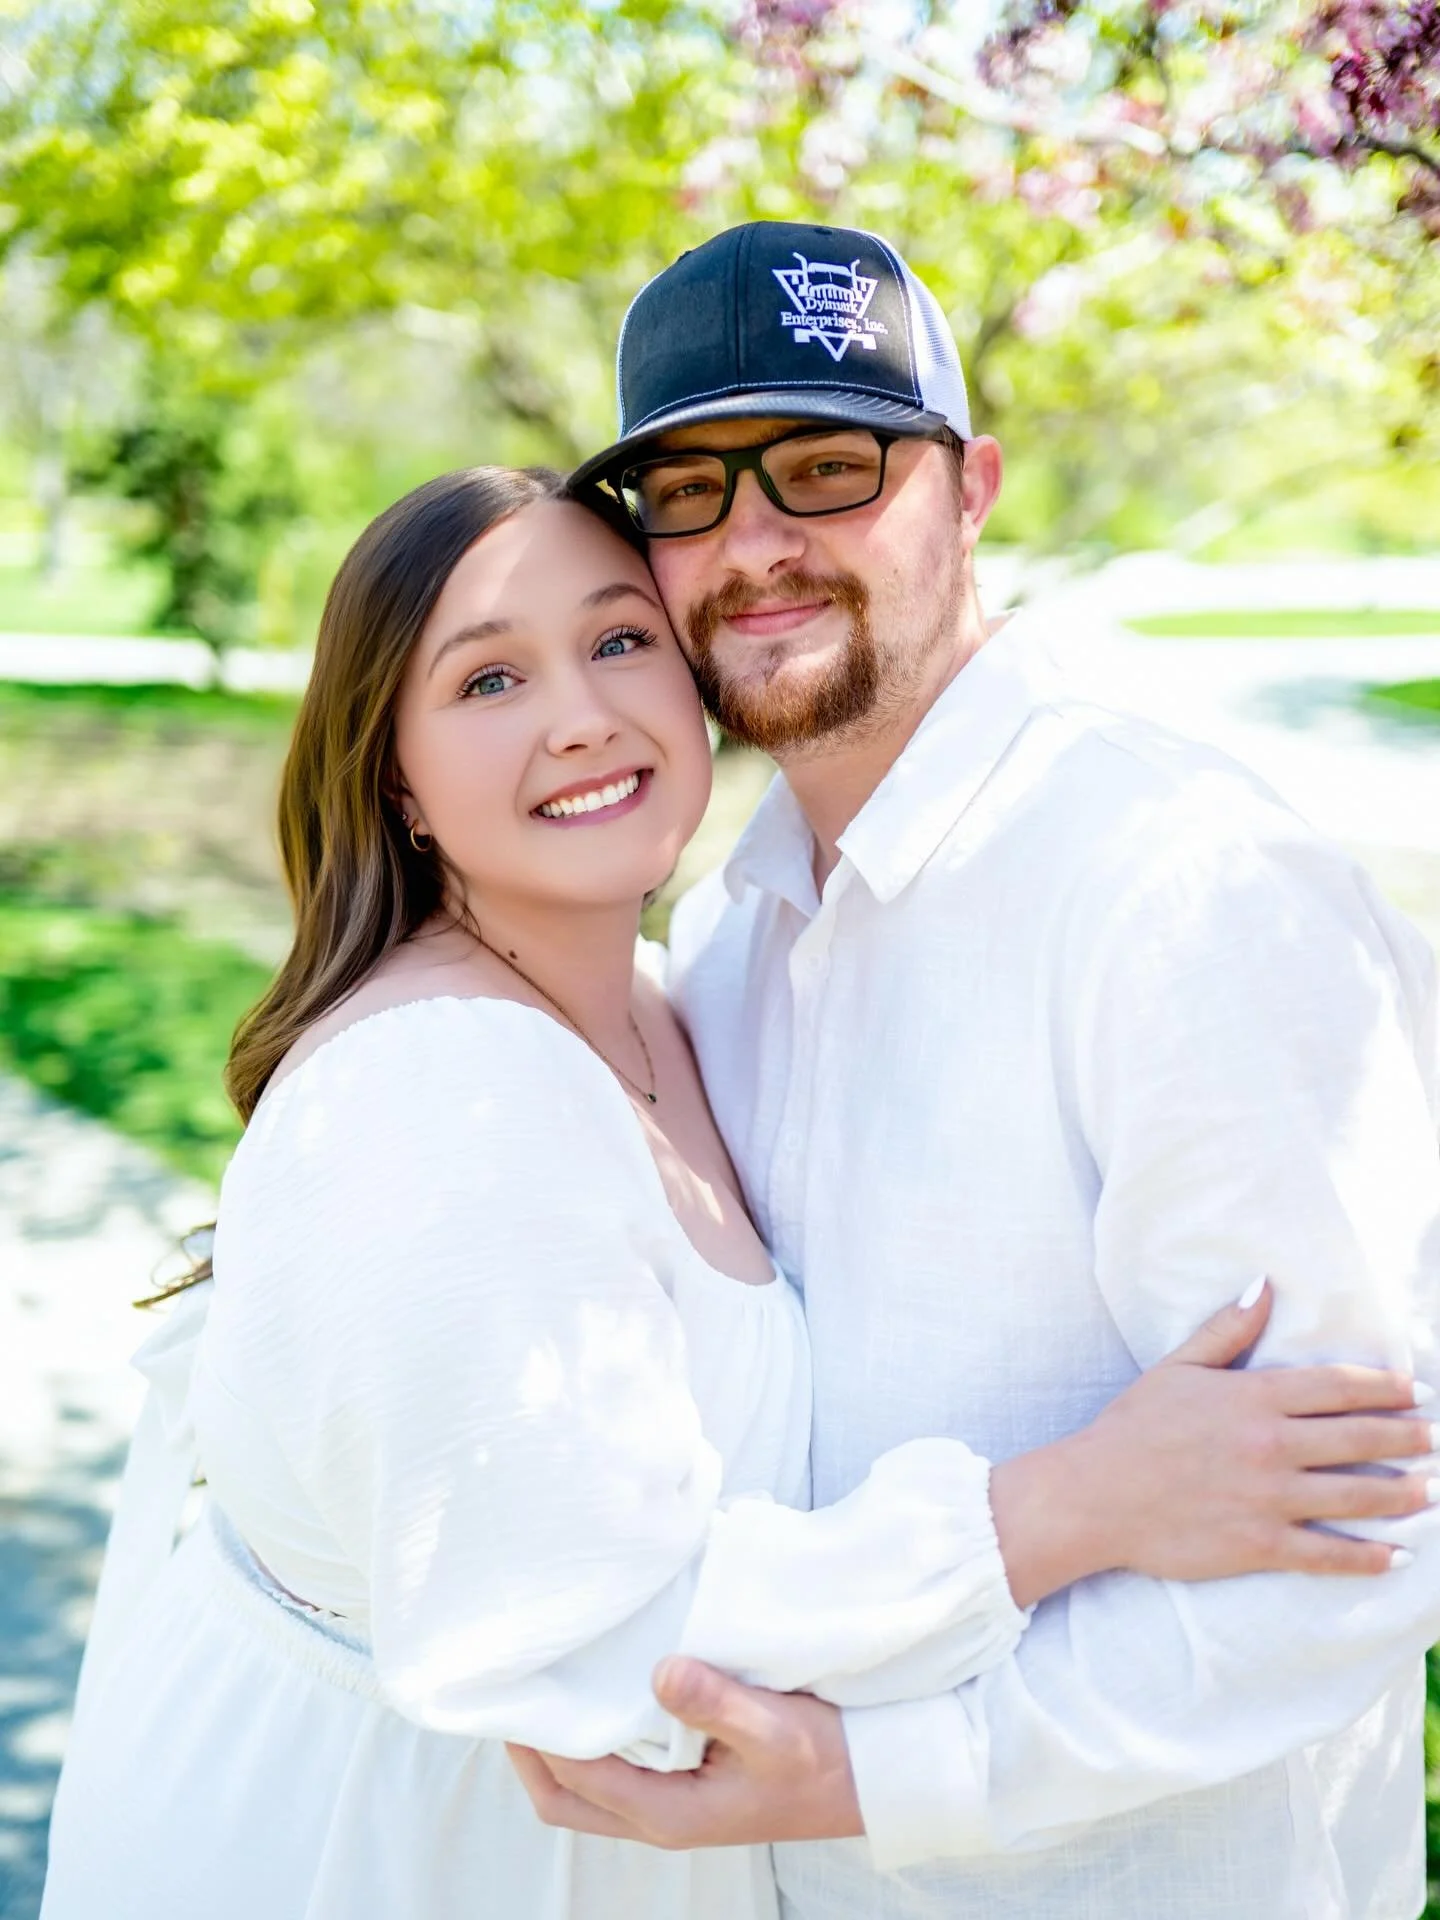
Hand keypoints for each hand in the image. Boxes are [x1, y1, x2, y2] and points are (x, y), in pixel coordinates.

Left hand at [507, 1655, 861, 1849]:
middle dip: (528, 1751)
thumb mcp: (774, 1729)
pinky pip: (616, 1771)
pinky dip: (592, 1741)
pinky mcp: (683, 1787)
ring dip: (557, 1746)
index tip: (517, 1683)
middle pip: (563, 1798)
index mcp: (668, 1812)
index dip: (538, 1735)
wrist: (867, 1782)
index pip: (575, 1775)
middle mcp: (658, 1817)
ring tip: (545, 1684)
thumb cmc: (824, 1760)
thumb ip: (717, 1704)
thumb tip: (661, 1673)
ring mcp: (669, 1805)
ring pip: (586, 1788)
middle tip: (511, 1689)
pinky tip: (599, 1693)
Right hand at [992, 1281, 1434, 1604]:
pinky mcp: (1258, 1545)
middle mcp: (1269, 1446)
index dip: (1382, 1387)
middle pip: (1359, 1440)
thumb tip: (1264, 1286)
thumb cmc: (1132, 1428)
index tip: (1413, 1389)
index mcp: (1252, 1397)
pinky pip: (1326, 1553)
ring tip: (1428, 1491)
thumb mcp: (1176, 1367)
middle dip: (1407, 1438)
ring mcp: (1267, 1498)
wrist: (1094, 1496)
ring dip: (1401, 1494)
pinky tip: (1394, 1556)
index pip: (1336, 1387)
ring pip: (1354, 1496)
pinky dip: (1366, 1557)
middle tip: (1436, 1437)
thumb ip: (1226, 1329)